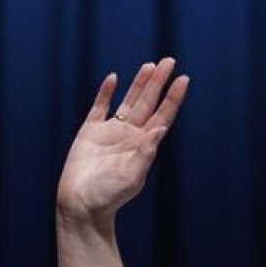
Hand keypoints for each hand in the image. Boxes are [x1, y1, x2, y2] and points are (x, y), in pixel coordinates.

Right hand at [57, 58, 188, 220]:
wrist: (81, 205)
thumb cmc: (109, 197)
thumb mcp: (132, 176)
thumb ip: (146, 153)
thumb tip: (160, 129)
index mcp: (145, 145)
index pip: (163, 115)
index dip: (173, 97)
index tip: (184, 79)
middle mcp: (131, 135)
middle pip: (148, 102)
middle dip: (159, 82)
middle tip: (170, 61)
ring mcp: (110, 132)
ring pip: (128, 101)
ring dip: (139, 83)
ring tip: (150, 65)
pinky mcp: (89, 132)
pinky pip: (99, 107)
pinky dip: (106, 92)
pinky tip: (114, 78)